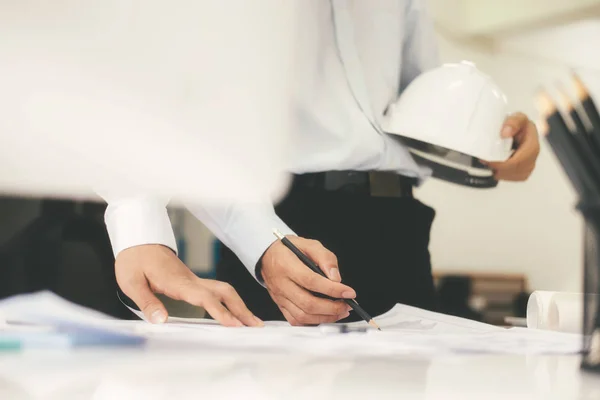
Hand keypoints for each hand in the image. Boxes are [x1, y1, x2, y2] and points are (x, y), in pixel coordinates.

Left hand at [115, 244, 262, 326]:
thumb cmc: (134, 259)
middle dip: (241, 309)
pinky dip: (230, 302)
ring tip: (251, 321)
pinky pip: (216, 291)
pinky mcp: (192, 281)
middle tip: (255, 326)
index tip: (233, 325)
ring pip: (224, 290)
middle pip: (224, 292)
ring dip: (239, 305)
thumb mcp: (131, 282)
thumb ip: (147, 302)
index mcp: (177, 282)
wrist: (138, 241)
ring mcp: (194, 280)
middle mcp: (191, 280)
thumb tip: (160, 321)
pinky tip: (234, 312)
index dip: (220, 311)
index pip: (204, 297)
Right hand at [260, 236, 355, 325]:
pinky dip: (313, 321)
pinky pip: (296, 320)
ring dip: (325, 317)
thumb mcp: (308, 244)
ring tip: (340, 311)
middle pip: (308, 303)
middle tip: (347, 305)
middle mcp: (281, 284)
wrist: (267, 255)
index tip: (349, 292)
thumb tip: (336, 278)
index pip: (311, 281)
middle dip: (332, 308)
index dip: (332, 289)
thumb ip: (324, 257)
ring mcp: (280, 297)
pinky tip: (325, 315)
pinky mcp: (280, 305)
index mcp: (287, 266)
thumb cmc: (288, 249)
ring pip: (302, 315)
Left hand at [481, 112, 539, 180]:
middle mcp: (533, 156)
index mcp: (532, 144)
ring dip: (500, 172)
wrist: (518, 129)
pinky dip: (502, 174)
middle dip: (499, 168)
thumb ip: (513, 122)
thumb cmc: (517, 124)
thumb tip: (505, 133)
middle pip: (516, 170)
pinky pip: (513, 178)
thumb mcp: (516, 117)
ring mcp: (530, 165)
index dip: (504, 164)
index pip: (520, 160)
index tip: (489, 161)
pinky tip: (496, 167)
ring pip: (514, 175)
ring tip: (489, 164)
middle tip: (484, 162)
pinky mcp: (524, 171)